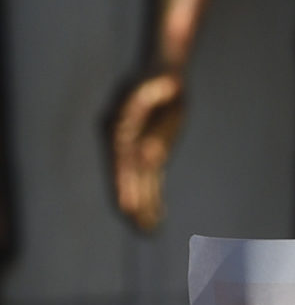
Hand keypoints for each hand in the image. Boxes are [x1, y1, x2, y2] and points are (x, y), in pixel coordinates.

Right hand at [106, 68, 187, 233]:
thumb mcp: (163, 81)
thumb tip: (162, 94)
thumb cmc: (164, 77)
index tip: (127, 205)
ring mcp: (133, 148)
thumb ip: (157, 89)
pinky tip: (155, 218)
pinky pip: (149, 179)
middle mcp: (121, 140)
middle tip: (137, 225)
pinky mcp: (149, 152)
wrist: (165, 73)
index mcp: (119, 125)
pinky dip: (153, 198)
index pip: (120, 159)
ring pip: (137, 181)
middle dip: (131, 200)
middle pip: (125, 175)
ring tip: (147, 231)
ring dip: (142, 206)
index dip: (124, 183)